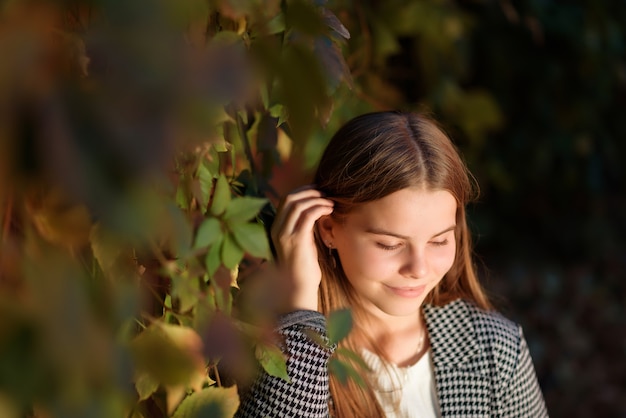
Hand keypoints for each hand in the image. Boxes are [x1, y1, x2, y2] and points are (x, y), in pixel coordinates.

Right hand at [270, 186, 333, 311]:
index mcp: (276, 228)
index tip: (318, 191)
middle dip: (309, 191)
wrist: (300, 290)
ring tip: (330, 202)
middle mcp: (277, 229)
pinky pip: (307, 214)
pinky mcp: (296, 240)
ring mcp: (285, 234)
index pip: (285, 200)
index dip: (302, 191)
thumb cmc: (304, 269)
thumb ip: (304, 226)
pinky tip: (329, 210)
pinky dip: (319, 207)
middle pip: (289, 198)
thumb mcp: (302, 242)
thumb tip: (316, 210)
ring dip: (317, 199)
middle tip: (325, 193)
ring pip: (298, 203)